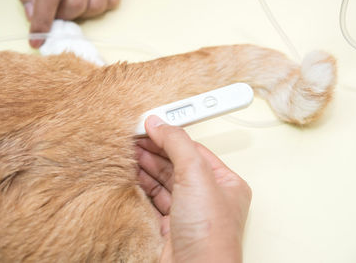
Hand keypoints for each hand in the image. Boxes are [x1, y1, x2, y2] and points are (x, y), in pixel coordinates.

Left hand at [18, 0, 120, 47]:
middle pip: (75, 6)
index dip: (41, 23)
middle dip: (66, 14)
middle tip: (60, 10)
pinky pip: (112, 2)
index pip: (47, 1)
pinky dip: (104, 3)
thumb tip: (32, 15)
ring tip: (78, 0)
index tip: (37, 41)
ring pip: (96, 7)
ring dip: (86, 10)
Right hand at [136, 115, 251, 262]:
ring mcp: (190, 212)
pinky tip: (134, 174)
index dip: (171, 136)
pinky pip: (156, 199)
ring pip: (165, 182)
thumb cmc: (209, 232)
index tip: (150, 125)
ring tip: (130, 152)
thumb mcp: (196, 175)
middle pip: (178, 164)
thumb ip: (177, 144)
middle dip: (156, 150)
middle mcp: (209, 197)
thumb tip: (159, 123)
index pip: (194, 150)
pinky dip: (144, 186)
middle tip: (135, 137)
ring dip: (147, 166)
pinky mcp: (172, 226)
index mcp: (225, 182)